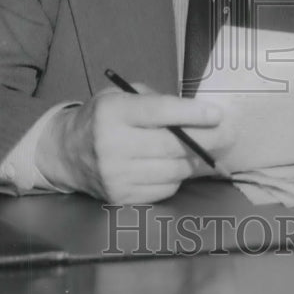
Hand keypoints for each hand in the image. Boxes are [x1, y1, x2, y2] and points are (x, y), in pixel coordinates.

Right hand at [35, 85, 230, 203]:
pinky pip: (165, 189)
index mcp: (112, 112)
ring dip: (193, 160)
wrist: (66, 153)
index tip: (218, 114)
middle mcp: (112, 145)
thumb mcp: (121, 96)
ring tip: (201, 150)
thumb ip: (156, 101)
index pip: (160, 112)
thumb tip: (198, 115)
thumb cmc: (102, 118)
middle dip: (206, 139)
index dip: (192, 113)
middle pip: (172, 145)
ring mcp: (116, 175)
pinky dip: (176, 177)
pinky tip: (174, 166)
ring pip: (174, 170)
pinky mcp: (121, 197)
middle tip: (227, 134)